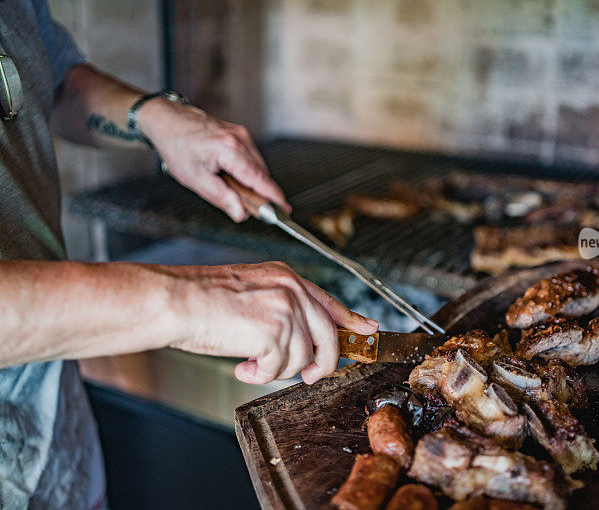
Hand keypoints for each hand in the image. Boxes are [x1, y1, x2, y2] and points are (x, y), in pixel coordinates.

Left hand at [137, 98, 290, 220]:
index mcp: (230, 150)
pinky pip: (251, 158)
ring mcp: (241, 134)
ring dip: (252, 182)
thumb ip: (221, 197)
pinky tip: (232, 176)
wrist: (167, 119)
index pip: (259, 179)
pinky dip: (247, 171)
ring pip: (257, 166)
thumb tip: (241, 213)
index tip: (284, 210)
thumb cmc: (177, 147)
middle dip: (261, 193)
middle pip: (261, 174)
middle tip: (252, 210)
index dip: (274, 197)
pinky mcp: (239, 133)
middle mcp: (240, 139)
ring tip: (232, 190)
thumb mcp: (194, 179)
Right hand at [169, 261, 377, 383]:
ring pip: (302, 359)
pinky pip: (279, 369)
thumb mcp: (253, 293)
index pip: (331, 303)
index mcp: (287, 278)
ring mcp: (285, 310)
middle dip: (321, 364)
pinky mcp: (274, 332)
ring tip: (250, 361)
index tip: (368, 330)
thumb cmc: (202, 300)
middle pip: (328, 338)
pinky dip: (260, 375)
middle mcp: (292, 290)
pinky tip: (242, 365)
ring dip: (276, 369)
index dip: (353, 321)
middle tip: (308, 376)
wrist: (175, 301)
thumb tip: (303, 338)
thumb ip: (283, 308)